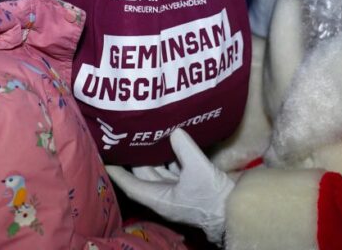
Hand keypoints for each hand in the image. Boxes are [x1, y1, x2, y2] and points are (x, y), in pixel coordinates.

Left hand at [107, 128, 234, 244]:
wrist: (236, 210)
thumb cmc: (214, 197)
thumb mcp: (199, 169)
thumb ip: (185, 149)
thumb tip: (174, 131)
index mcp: (159, 198)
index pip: (131, 184)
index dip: (117, 172)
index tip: (105, 158)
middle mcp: (164, 194)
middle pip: (144, 172)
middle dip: (136, 155)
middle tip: (128, 134)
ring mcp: (177, 190)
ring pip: (159, 169)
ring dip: (155, 153)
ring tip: (148, 132)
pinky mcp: (189, 184)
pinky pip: (174, 168)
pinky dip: (171, 155)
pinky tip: (172, 139)